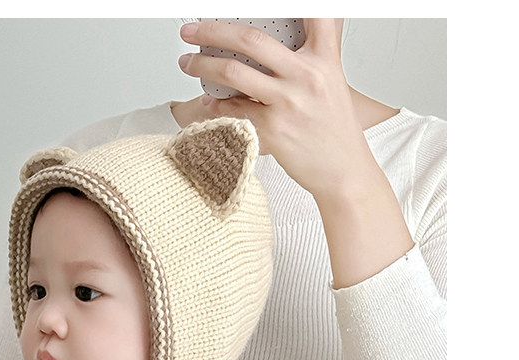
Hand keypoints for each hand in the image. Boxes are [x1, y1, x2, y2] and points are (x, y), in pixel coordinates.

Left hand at [179, 19, 369, 200]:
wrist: (344, 171)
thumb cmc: (334, 128)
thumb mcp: (332, 81)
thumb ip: (312, 55)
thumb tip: (282, 37)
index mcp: (325, 57)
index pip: (313, 13)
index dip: (287, 2)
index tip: (250, 2)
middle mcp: (306, 75)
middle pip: (250, 39)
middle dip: (212, 31)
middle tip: (191, 30)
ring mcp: (288, 103)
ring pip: (233, 72)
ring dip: (202, 66)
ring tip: (188, 62)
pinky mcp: (273, 130)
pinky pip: (234, 110)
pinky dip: (216, 104)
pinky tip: (208, 100)